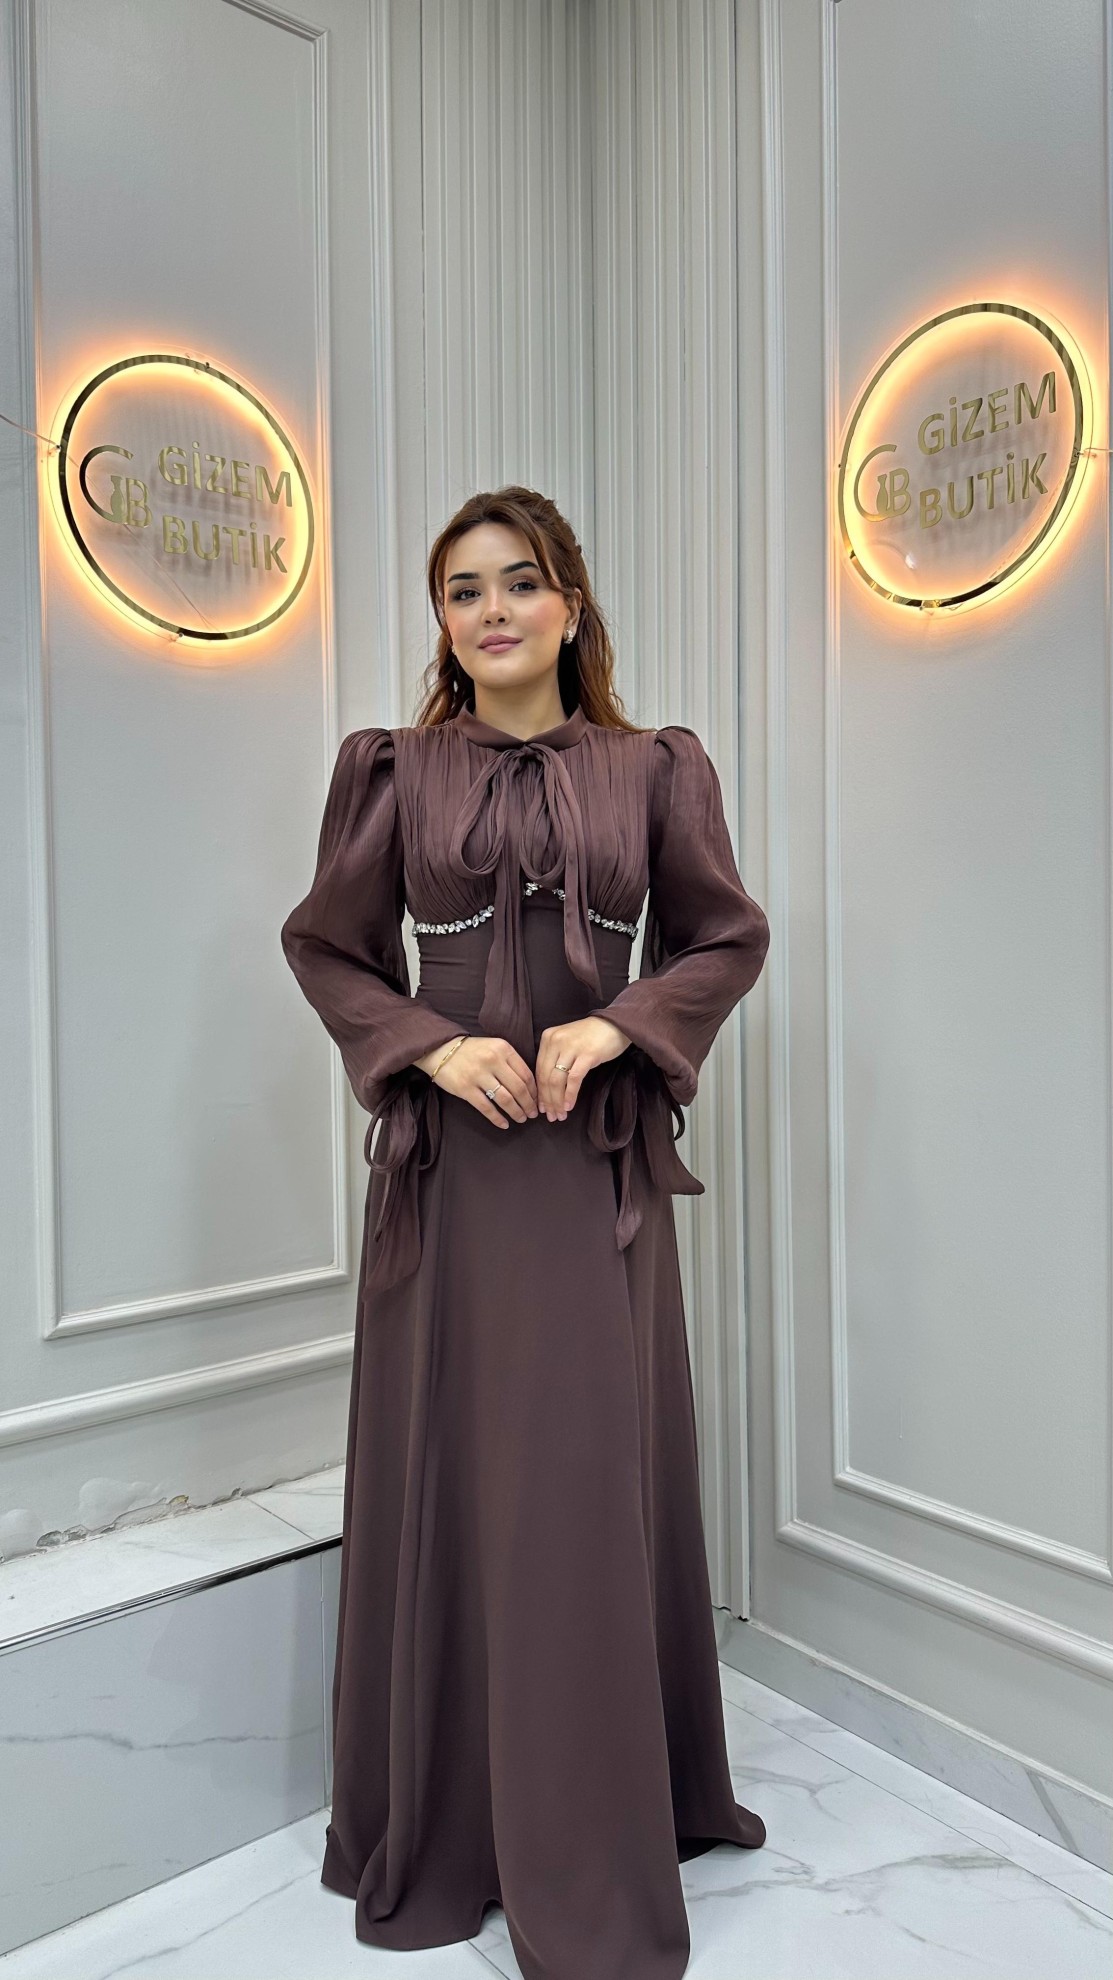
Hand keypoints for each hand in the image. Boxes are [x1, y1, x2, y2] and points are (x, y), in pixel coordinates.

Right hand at [416, 1034, 538, 1129]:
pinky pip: (486, 1107)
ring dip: (516, 1112)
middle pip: (519, 1088)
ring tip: (521, 1119)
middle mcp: (492, 1060)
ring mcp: (478, 1075)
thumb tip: (529, 1086)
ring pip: (505, 1099)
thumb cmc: (472, 1051)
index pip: (526, 1074)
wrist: (440, 1050)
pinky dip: (498, 1118)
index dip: (535, 1091)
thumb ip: (510, 1062)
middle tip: (532, 1114)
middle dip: (529, 1105)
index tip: (537, 1101)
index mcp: (503, 1049)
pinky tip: (504, 1124)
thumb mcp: (494, 1047)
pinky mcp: (465, 1089)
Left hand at [535, 1016, 630, 1120]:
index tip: (541, 1107)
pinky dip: (570, 1095)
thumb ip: (555, 1058)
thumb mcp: (567, 1042)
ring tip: (560, 1114)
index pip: (539, 1070)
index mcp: (548, 1038)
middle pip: (546, 1077)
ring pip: (557, 1080)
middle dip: (547, 1100)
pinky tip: (569, 1106)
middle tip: (551, 1116)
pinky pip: (574, 1079)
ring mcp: (571, 1047)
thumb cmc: (591, 1036)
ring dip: (557, 1101)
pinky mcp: (587, 1054)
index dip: (540, 1092)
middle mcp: (556, 1041)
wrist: (616, 1024)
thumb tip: (547, 1089)